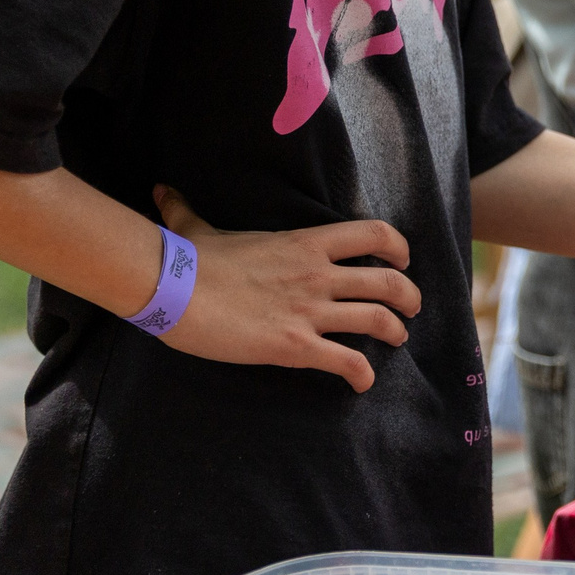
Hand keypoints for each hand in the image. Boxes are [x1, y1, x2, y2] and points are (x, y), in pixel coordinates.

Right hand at [153, 186, 422, 392]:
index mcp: (306, 242)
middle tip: (411, 309)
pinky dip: (362, 374)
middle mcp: (318, 274)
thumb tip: (162, 191)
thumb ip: (187, 210)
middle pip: (388, 282)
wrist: (173, 290)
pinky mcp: (294, 346)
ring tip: (398, 340)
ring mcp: (309, 310)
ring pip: (376, 320)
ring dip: (395, 332)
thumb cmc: (187, 259)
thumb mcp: (197, 228)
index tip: (401, 258)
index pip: (374, 234)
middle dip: (409, 297)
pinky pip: (345, 361)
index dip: (397, 246)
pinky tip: (363, 382)